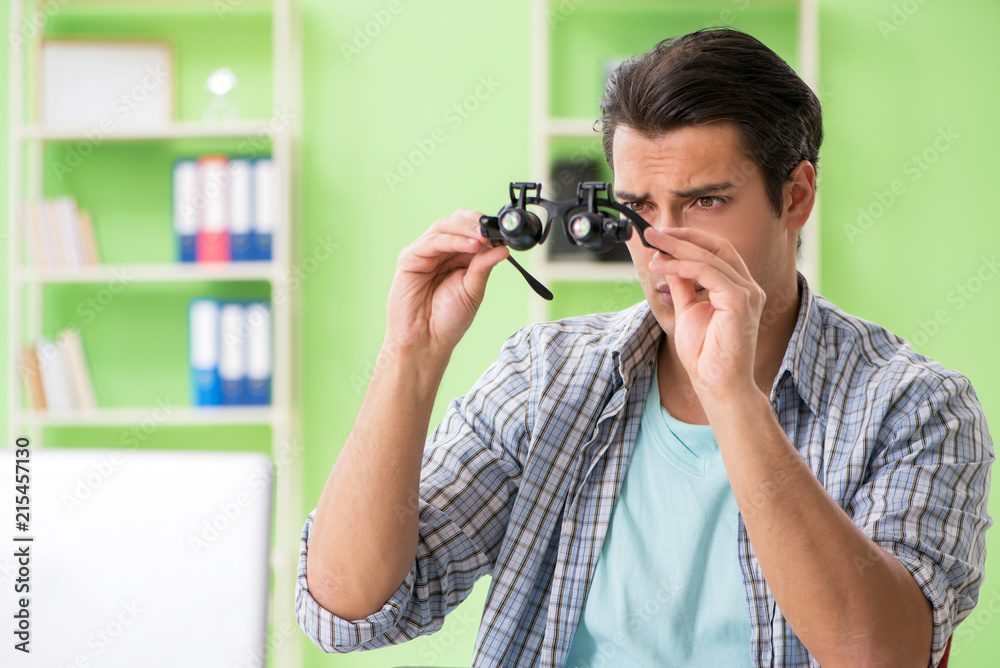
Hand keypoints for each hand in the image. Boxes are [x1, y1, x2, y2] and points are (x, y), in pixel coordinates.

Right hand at [385, 210, 508, 357]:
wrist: (427, 342)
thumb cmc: (447, 320)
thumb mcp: (473, 290)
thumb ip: (484, 266)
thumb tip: (503, 248)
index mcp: (456, 257)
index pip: (469, 230)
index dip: (485, 227)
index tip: (504, 232)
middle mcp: (439, 251)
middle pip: (455, 222)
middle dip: (476, 223)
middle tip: (494, 231)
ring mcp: (424, 253)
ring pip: (444, 227)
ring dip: (466, 229)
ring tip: (483, 238)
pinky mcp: (409, 259)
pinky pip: (432, 242)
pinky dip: (452, 240)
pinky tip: (470, 245)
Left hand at [645, 227, 764, 398]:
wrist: (717, 384)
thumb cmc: (705, 355)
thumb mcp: (687, 311)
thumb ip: (682, 286)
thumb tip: (668, 263)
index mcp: (738, 288)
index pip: (716, 251)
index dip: (689, 239)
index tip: (661, 236)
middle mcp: (747, 287)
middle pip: (715, 247)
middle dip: (682, 237)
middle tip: (653, 232)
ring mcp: (747, 293)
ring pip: (710, 257)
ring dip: (677, 250)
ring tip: (653, 248)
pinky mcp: (740, 301)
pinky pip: (707, 273)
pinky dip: (682, 266)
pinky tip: (662, 266)